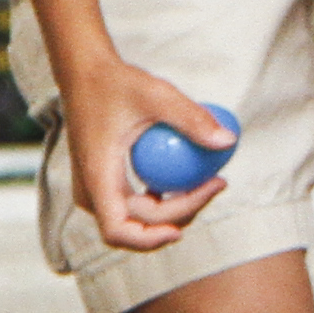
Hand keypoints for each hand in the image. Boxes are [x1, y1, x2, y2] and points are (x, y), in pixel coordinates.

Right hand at [59, 61, 234, 252]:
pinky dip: (162, 199)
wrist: (84, 73)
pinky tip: (187, 180)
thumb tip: (228, 142)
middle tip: (217, 183)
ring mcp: (95, 189)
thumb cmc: (116, 81)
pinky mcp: (104, 181)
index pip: (118, 231)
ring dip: (174, 210)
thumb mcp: (157, 95)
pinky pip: (135, 203)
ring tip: (209, 183)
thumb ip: (192, 118)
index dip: (150, 239)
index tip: (183, 229)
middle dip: (181, 214)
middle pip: (137, 225)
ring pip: (137, 218)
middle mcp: (91, 191)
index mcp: (97, 177)